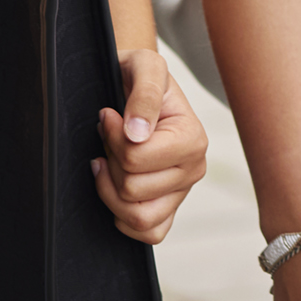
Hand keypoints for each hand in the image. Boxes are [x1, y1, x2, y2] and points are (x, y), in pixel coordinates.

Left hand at [93, 48, 207, 242]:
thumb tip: (137, 134)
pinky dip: (122, 216)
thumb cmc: (138, 74)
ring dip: (110, 189)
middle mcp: (193, 170)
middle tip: (109, 136)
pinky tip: (113, 184)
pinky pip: (148, 234)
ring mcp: (181, 193)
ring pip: (137, 217)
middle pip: (131, 189)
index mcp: (193, 139)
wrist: (134, 84)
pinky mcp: (168, 209)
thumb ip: (144, 93)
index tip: (108, 116)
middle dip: (109, 161)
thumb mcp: (143, 65)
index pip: (135, 159)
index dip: (111, 138)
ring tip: (107, 159)